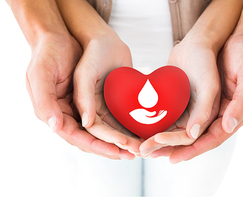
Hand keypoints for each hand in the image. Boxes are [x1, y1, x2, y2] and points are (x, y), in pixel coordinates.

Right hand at [26, 33, 133, 159]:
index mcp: (56, 112)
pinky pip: (110, 117)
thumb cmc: (51, 52)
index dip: (97, 146)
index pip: (77, 137)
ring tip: (138, 147)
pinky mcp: (97, 100)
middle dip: (112, 147)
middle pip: (93, 138)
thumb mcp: (51, 73)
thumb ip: (57, 100)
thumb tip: (66, 126)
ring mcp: (86, 107)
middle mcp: (71, 114)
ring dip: (120, 140)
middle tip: (133, 154)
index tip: (117, 151)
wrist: (71, 35)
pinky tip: (136, 131)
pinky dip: (122, 126)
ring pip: (103, 130)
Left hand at [154, 33, 242, 162]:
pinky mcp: (195, 96)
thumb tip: (225, 128)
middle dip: (172, 147)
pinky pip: (180, 112)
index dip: (192, 150)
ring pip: (184, 127)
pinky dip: (166, 120)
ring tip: (146, 145)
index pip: (211, 139)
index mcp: (234, 114)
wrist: (238, 35)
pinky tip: (151, 124)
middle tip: (150, 154)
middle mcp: (218, 114)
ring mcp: (206, 105)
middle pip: (194, 137)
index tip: (173, 158)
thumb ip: (239, 104)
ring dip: (166, 137)